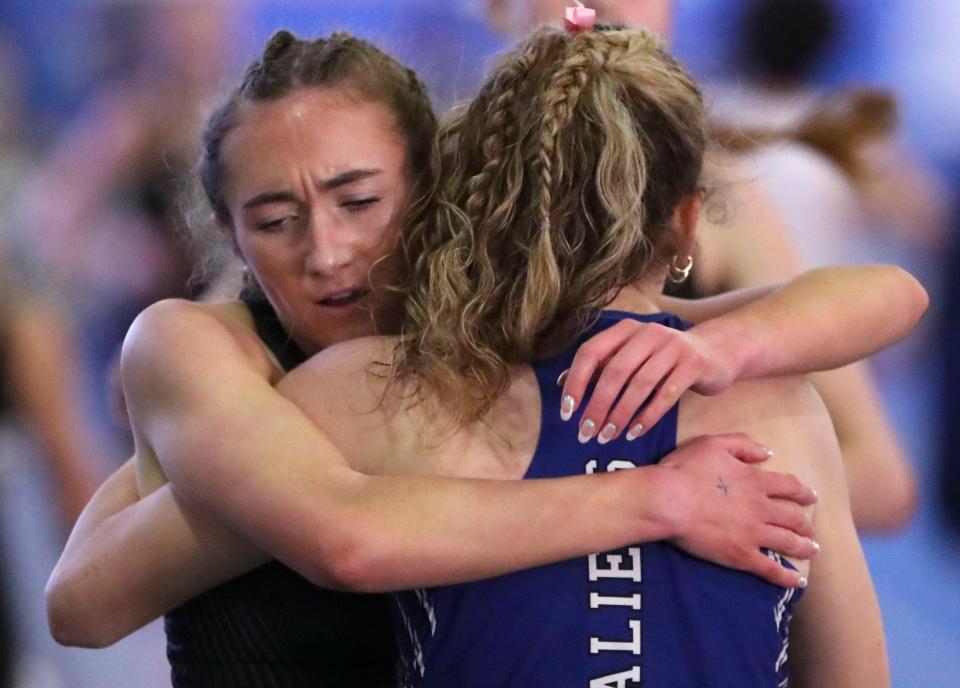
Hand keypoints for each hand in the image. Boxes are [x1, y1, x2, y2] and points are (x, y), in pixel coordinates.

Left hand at [561, 319, 737, 443]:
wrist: (716, 352)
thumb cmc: (663, 359)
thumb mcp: (632, 357)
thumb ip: (600, 366)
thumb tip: (561, 384)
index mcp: (625, 329)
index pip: (590, 352)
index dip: (575, 382)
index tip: (567, 412)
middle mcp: (647, 333)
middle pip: (614, 372)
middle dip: (597, 406)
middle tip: (586, 432)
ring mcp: (672, 347)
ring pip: (639, 385)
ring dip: (620, 414)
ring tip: (608, 436)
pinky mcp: (693, 365)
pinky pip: (666, 395)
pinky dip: (648, 416)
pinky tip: (635, 432)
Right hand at [651, 434, 817, 587]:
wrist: (668, 500)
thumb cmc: (685, 469)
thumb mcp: (713, 444)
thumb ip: (743, 445)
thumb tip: (768, 453)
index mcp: (755, 481)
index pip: (788, 486)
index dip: (802, 491)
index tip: (811, 496)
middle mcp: (761, 508)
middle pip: (793, 516)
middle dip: (805, 523)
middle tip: (810, 528)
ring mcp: (753, 534)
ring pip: (788, 542)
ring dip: (803, 546)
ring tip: (812, 549)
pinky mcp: (741, 555)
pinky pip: (770, 569)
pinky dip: (787, 577)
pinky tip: (798, 581)